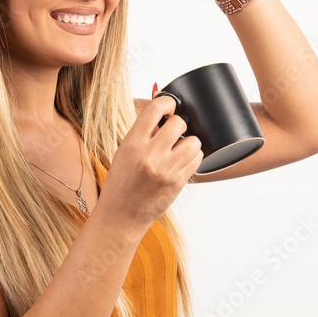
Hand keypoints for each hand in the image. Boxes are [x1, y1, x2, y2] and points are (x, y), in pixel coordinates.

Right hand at [99, 95, 202, 227]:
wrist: (121, 215)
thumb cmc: (121, 183)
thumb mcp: (124, 152)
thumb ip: (143, 133)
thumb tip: (163, 112)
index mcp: (132, 143)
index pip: (155, 109)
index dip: (167, 102)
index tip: (170, 106)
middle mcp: (150, 155)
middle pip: (178, 123)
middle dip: (178, 124)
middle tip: (173, 132)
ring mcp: (166, 170)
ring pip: (193, 141)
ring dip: (189, 141)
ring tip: (179, 148)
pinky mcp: (178, 182)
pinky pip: (196, 159)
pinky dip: (193, 156)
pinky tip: (182, 160)